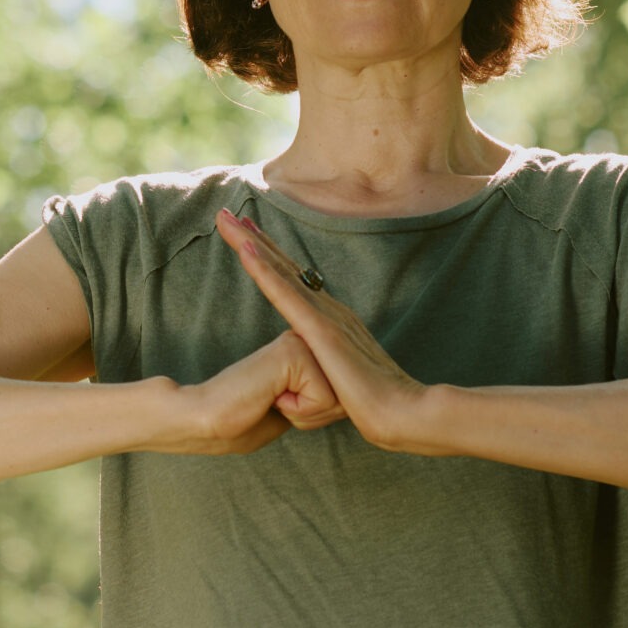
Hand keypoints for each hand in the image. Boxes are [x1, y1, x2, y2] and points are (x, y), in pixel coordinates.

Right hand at [144, 332, 329, 455]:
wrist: (204, 419)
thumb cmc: (240, 422)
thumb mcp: (290, 410)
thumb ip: (314, 397)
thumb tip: (347, 403)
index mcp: (303, 351)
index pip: (341, 396)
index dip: (313, 417)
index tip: (275, 406)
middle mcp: (304, 340)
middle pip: (344, 396)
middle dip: (313, 417)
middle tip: (273, 405)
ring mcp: (299, 341)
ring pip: (337, 399)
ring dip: (305, 415)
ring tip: (271, 401)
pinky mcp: (294, 350)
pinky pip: (323, 398)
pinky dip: (299, 412)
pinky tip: (270, 398)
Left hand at [215, 209, 426, 448]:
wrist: (401, 413)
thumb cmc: (372, 407)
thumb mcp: (337, 388)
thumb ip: (319, 379)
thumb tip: (302, 388)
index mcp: (331, 321)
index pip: (292, 282)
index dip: (268, 257)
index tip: (245, 236)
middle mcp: (329, 309)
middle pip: (283, 266)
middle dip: (252, 238)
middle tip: (227, 214)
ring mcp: (325, 316)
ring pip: (280, 271)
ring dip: (250, 244)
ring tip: (226, 219)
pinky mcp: (322, 329)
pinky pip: (286, 293)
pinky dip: (264, 270)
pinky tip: (246, 250)